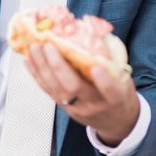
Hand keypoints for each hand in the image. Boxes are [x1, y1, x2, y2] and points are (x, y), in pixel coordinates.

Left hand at [24, 43, 139, 145]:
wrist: (115, 122)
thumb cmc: (120, 95)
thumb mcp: (125, 80)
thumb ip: (112, 62)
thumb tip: (95, 33)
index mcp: (115, 98)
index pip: (110, 92)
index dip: (104, 82)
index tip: (96, 68)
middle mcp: (94, 104)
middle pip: (74, 88)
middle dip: (58, 66)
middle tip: (48, 45)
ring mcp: (76, 108)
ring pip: (56, 89)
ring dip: (42, 67)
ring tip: (34, 48)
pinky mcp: (64, 108)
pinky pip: (48, 91)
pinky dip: (37, 74)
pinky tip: (30, 61)